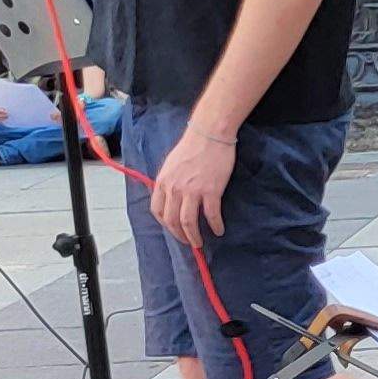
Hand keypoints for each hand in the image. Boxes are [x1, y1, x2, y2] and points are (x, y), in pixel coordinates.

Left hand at [148, 125, 234, 248]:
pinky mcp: (211, 191)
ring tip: (200, 243)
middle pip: (172, 221)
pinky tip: (219, 230)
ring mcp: (192, 191)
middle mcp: (174, 189)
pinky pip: (211, 215)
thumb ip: (169, 182)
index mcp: (163, 182)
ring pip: (188, 222)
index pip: (158, 211)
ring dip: (194, 236)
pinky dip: (215, 225)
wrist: (209, 135)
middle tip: (188, 242)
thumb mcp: (171, 164)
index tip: (174, 230)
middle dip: (179, 235)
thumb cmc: (192, 147)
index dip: (165, 225)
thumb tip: (172, 197)